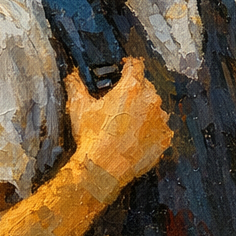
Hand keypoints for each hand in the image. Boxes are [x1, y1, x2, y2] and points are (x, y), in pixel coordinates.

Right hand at [66, 58, 171, 192]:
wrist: (103, 169)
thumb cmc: (91, 137)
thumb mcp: (79, 108)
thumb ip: (76, 86)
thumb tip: (71, 76)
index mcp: (132, 87)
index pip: (136, 65)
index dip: (128, 65)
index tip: (124, 69)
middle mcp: (151, 100)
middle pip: (146, 86)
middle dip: (136, 91)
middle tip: (122, 103)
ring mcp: (160, 120)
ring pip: (155, 108)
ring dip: (146, 111)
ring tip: (129, 124)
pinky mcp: (164, 138)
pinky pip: (161, 129)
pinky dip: (152, 131)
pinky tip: (138, 138)